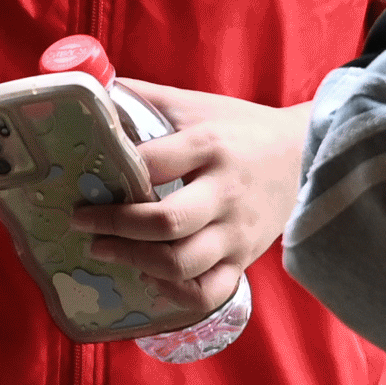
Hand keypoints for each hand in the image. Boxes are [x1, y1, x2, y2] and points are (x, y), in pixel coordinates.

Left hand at [82, 84, 312, 300]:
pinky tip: (148, 277)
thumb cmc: (239, 127)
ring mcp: (236, 232)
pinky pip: (207, 291)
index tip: (84, 181)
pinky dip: (173, 292)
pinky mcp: (244, 259)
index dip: (113, 175)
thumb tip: (90, 92)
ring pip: (182, 263)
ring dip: (134, 260)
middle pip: (166, 223)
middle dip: (115, 226)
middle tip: (82, 221)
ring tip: (103, 249)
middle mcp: (225, 193)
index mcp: (210, 146)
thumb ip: (143, 99)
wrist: (303, 154)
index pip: (153, 164)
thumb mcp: (194, 104)